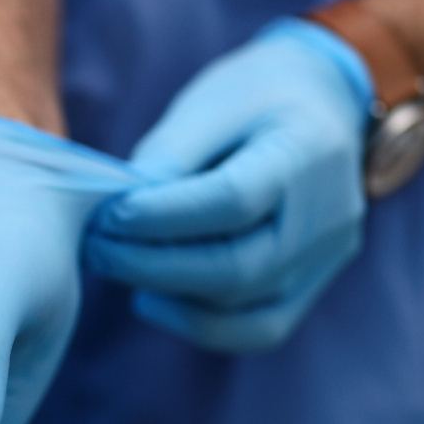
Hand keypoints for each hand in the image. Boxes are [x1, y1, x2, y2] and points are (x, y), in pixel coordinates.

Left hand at [85, 17, 371, 351]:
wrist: (324, 106)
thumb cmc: (259, 95)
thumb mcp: (214, 101)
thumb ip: (172, 153)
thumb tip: (123, 207)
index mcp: (306, 152)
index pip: (234, 201)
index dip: (164, 216)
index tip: (108, 215)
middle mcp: (328, 216)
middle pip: (239, 267)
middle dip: (153, 264)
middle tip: (96, 248)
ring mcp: (326, 257)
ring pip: (245, 307)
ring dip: (169, 292)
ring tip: (116, 265)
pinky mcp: (314, 284)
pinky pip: (259, 328)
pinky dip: (200, 325)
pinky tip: (154, 298)